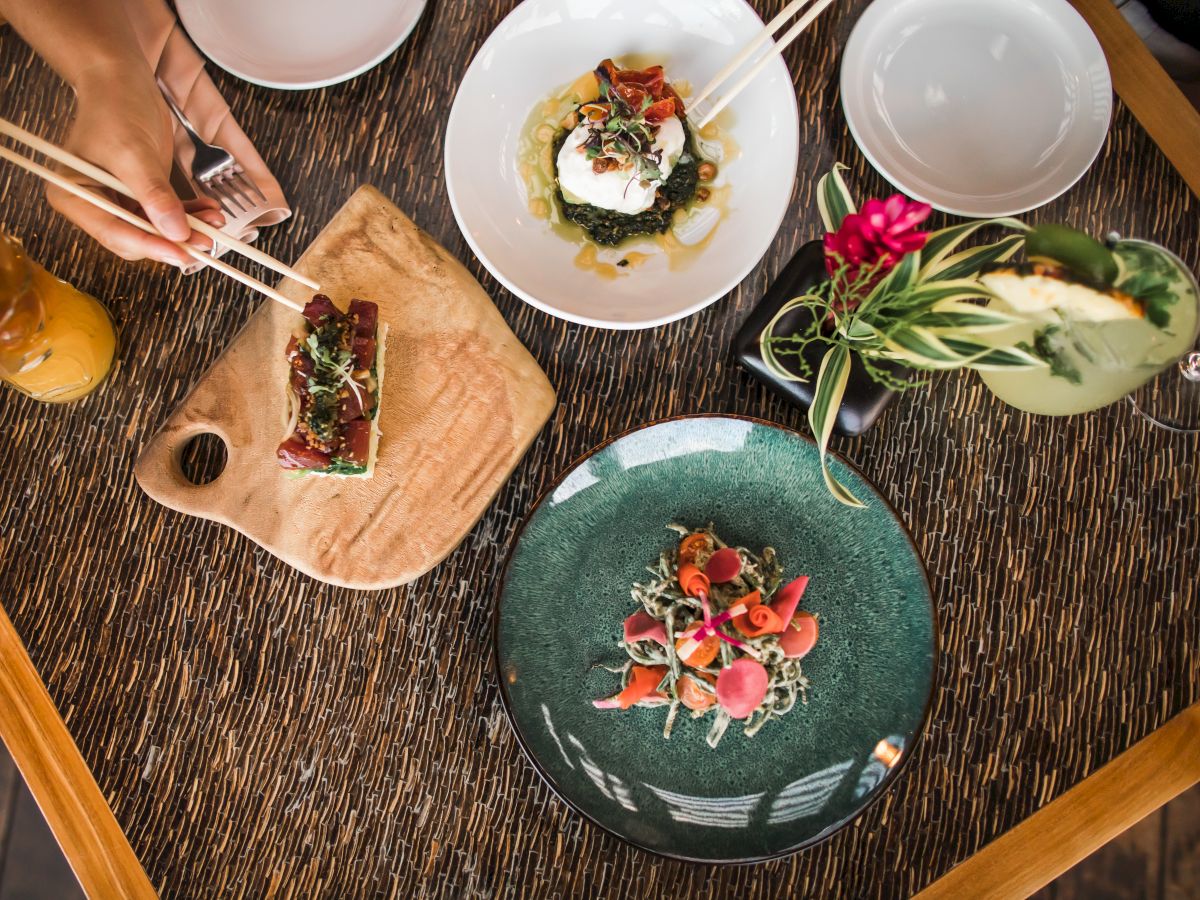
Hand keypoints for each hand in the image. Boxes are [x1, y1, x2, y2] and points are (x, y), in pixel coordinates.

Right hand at [45, 62, 223, 265]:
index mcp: (73, 195)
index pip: (113, 232)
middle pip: (135, 239)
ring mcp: (118, 202)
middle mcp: (93, 204)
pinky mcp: (141, 196)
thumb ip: (154, 194)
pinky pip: (167, 216)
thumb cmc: (115, 106)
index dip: (149, 246)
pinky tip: (210, 211)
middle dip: (172, 240)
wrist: (122, 80)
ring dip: (188, 230)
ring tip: (215, 223)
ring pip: (156, 232)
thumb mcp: (134, 152)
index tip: (181, 252)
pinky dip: (190, 215)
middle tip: (206, 241)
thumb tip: (176, 233)